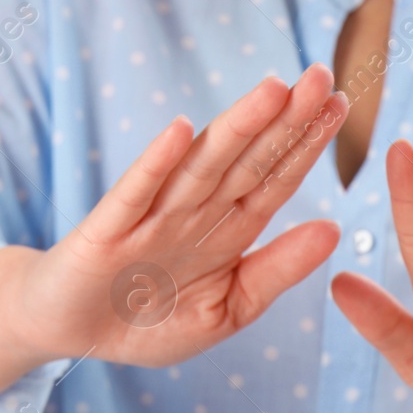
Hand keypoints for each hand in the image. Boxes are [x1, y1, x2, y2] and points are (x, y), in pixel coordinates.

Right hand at [12, 64, 348, 367]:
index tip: (341, 108)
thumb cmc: (149, 319)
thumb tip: (334, 231)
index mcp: (227, 231)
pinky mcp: (107, 232)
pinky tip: (183, 131)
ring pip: (201, 167)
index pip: (273, 180)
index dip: (306, 145)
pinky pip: (134, 195)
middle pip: (246, 161)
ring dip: (237, 129)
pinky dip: (157, 164)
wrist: (72, 334)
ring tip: (274, 91)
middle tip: (322, 78)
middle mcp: (193, 213)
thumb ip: (276, 272)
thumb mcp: (228, 308)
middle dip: (284, 121)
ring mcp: (150, 217)